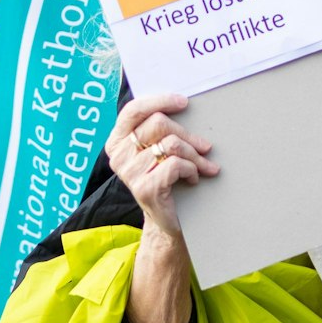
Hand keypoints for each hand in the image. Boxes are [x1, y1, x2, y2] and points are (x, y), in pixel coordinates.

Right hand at [104, 93, 218, 236]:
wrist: (166, 221)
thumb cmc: (164, 180)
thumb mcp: (156, 151)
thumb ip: (157, 130)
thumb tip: (181, 104)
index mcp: (117, 142)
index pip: (133, 110)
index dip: (160, 101)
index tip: (183, 102)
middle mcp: (118, 156)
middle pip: (158, 123)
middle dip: (188, 134)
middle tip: (204, 147)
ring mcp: (129, 173)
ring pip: (171, 144)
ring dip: (194, 155)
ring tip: (202, 165)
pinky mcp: (144, 189)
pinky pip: (176, 164)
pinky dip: (192, 170)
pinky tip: (193, 178)